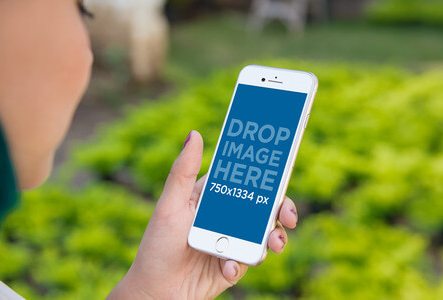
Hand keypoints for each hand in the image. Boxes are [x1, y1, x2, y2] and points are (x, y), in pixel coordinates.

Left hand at [108, 130, 298, 298]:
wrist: (155, 293)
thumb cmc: (156, 247)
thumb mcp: (169, 207)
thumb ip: (182, 172)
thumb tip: (194, 134)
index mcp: (214, 198)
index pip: (246, 181)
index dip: (266, 176)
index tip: (281, 171)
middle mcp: (227, 218)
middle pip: (265, 207)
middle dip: (282, 210)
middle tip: (287, 215)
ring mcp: (234, 242)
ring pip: (266, 234)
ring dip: (273, 238)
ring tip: (272, 244)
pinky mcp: (235, 266)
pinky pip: (250, 260)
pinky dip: (241, 263)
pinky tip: (226, 267)